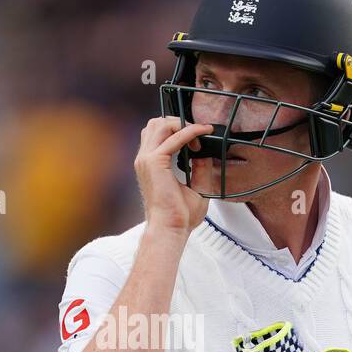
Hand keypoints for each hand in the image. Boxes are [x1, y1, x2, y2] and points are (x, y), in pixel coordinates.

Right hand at [134, 117, 212, 234]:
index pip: (158, 134)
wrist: (171, 229)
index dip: (179, 130)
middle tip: (199, 134)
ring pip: (160, 124)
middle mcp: (145, 160)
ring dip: (182, 124)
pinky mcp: (154, 162)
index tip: (200, 140)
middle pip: (156, 123)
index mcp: (150, 165)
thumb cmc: (180, 216)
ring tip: (200, 134)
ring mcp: (147, 159)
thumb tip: (205, 152)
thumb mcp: (196, 187)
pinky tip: (202, 134)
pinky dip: (189, 131)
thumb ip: (200, 167)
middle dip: (179, 122)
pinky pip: (173, 137)